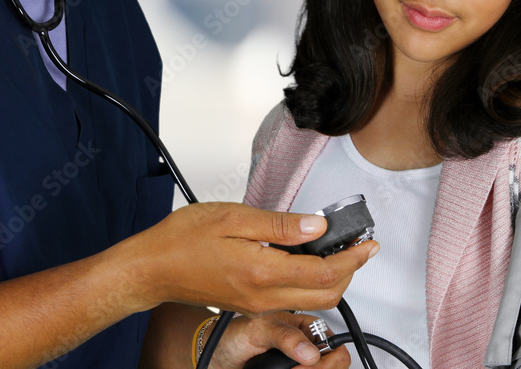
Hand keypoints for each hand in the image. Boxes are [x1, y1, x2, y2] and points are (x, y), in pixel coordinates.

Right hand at [124, 202, 378, 314]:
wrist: (152, 268)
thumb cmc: (183, 240)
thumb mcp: (234, 217)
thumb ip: (280, 225)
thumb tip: (317, 226)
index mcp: (262, 271)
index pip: (325, 272)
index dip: (354, 258)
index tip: (368, 243)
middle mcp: (263, 295)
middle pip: (326, 295)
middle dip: (351, 272)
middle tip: (359, 246)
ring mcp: (257, 303)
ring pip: (312, 301)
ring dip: (333, 278)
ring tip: (338, 249)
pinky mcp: (251, 304)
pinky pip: (292, 300)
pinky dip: (310, 282)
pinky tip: (307, 258)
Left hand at [209, 312, 350, 368]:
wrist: (215, 356)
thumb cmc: (234, 335)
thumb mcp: (258, 329)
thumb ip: (284, 336)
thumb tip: (311, 352)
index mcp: (306, 328)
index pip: (336, 346)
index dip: (326, 361)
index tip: (305, 366)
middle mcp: (307, 347)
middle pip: (334, 365)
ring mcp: (300, 364)